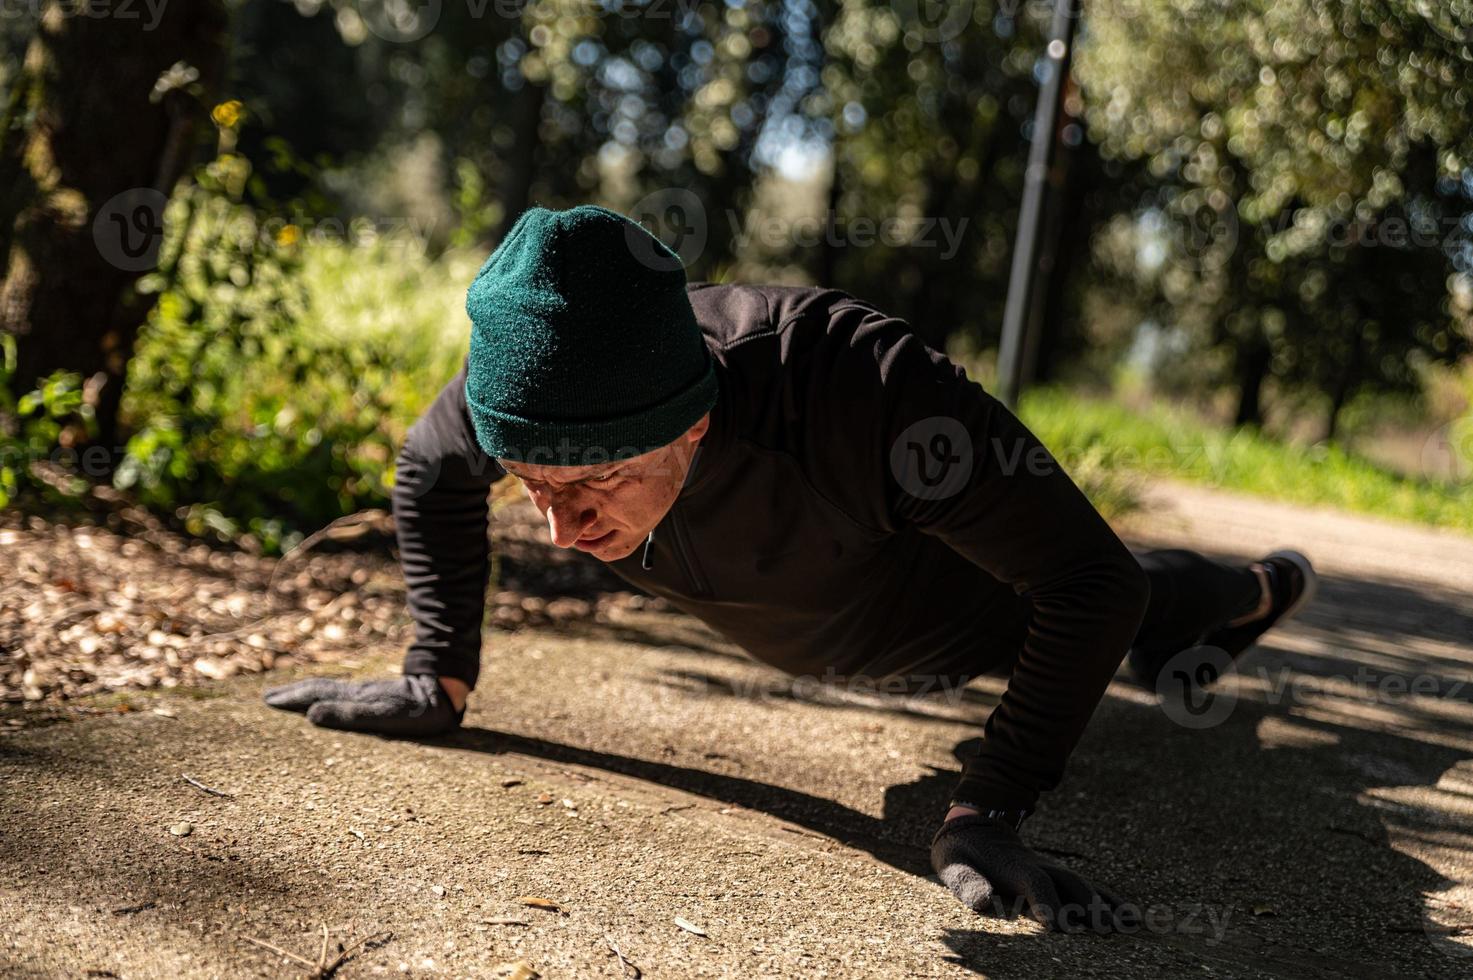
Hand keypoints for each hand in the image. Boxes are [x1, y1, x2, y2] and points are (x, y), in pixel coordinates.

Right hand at [263, 673, 463, 736]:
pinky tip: (328, 699)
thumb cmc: (416, 712)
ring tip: (290, 695)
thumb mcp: (383, 716)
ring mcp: (367, 692)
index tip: (268, 701)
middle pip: (318, 690)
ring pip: (329, 689)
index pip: (315, 695)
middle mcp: (357, 692)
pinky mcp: (377, 695)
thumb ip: (349, 715)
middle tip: (268, 697)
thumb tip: (311, 715)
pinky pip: (342, 693)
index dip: (291, 699)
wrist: (443, 692)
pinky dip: (325, 695)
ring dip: (307, 693)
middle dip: (292, 694)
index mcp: (354, 697)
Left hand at [931, 814, 1132, 932]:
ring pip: (1084, 884)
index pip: (1034, 883)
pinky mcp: (1058, 876)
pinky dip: (1110, 900)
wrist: (976, 828)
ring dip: (1107, 903)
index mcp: (1011, 866)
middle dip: (1087, 905)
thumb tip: (985, 902)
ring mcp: (1051, 869)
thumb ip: (969, 884)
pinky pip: (1088, 887)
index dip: (1047, 903)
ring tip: (1131, 924)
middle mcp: (1038, 865)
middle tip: (1106, 930)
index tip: (1060, 928)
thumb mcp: (955, 867)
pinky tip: (1132, 916)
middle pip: (1068, 883)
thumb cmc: (962, 856)